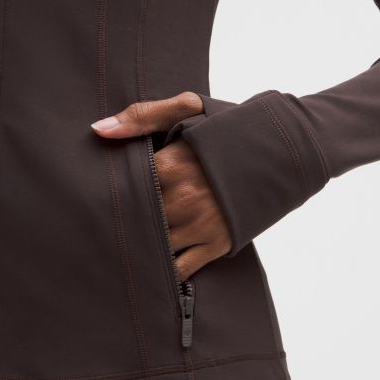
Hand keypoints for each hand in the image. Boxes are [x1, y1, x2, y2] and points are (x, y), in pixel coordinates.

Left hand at [91, 91, 231, 280]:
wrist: (280, 151)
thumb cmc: (230, 130)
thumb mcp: (190, 108)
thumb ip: (143, 116)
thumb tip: (99, 131)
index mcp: (172, 167)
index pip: (126, 188)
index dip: (111, 193)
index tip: (99, 195)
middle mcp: (184, 200)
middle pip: (137, 220)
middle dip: (123, 221)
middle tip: (100, 226)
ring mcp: (201, 225)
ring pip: (155, 246)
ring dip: (140, 246)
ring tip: (122, 244)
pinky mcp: (217, 243)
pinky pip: (181, 268)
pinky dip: (165, 271)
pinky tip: (152, 266)